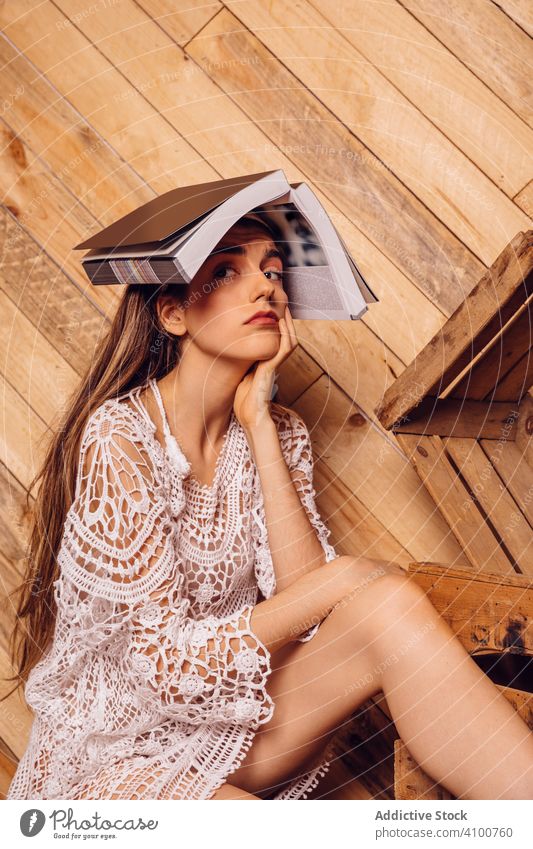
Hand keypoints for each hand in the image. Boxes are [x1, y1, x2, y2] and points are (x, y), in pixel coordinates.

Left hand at [234, 305, 297, 430]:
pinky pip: (284, 348)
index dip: (276, 324)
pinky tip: (281, 323)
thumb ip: (243, 363)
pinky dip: (284, 334)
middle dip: (285, 319)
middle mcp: (273, 362)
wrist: (250, 416)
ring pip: (289, 340)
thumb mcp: (242, 375)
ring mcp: (275, 365)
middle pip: (286, 336)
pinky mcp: (272, 368)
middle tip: (282, 303)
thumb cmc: (245, 401)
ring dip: (287, 324)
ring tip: (283, 308)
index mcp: (266, 363)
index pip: (275, 339)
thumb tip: (233, 351)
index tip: (271, 310)